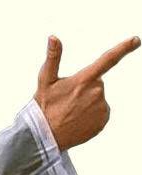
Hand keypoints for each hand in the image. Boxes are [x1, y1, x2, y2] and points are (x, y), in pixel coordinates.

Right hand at [34, 35, 139, 150]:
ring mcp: (101, 107)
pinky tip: (77, 120)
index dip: (123, 48)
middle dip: (83, 89)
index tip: (136, 40)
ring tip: (70, 113)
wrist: (44, 137)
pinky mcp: (103, 120)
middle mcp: (97, 92)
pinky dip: (90, 115)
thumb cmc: (43, 107)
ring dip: (86, 103)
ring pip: (97, 99)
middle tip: (66, 101)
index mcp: (83, 80)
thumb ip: (53, 57)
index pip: (107, 60)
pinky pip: (99, 113)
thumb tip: (53, 37)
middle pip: (96, 84)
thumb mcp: (45, 82)